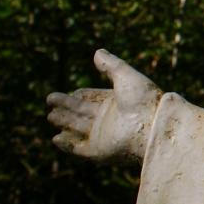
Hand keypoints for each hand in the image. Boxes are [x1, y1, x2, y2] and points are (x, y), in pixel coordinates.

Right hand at [46, 49, 160, 167]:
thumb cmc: (143, 99)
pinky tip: (56, 138)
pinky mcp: (101, 152)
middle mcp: (109, 120)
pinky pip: (80, 149)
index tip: (67, 92)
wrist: (153, 126)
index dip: (79, 95)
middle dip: (66, 107)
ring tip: (50, 116)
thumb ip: (110, 65)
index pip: (92, 98)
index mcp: (116, 103)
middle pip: (82, 112)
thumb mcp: (125, 76)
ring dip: (64, 123)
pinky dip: (68, 145)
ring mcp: (105, 137)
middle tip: (49, 100)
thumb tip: (97, 52)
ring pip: (78, 129)